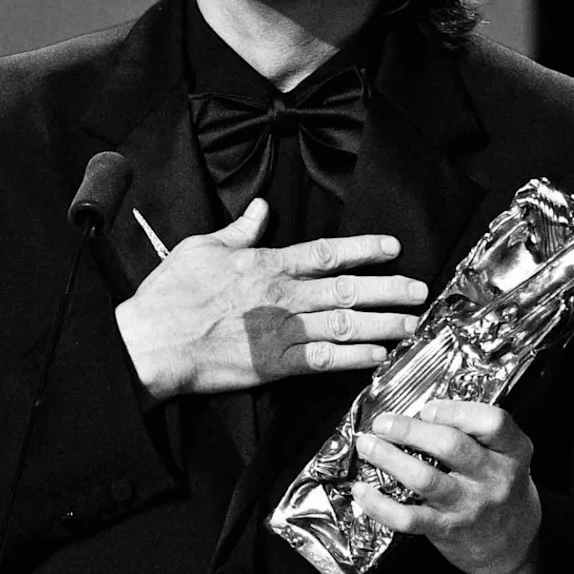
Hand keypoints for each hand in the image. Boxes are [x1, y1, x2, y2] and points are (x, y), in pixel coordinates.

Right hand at [114, 198, 426, 400]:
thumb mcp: (203, 247)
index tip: (392, 248)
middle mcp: (284, 296)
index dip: (363, 249)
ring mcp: (283, 331)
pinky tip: (378, 355)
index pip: (327, 253)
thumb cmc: (172, 293)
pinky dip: (355, 357)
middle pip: (348, 290)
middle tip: (420, 289)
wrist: (154, 341)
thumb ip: (240, 230)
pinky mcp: (276, 365)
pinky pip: (325, 360)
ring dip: (383, 322)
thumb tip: (260, 207)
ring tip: (411, 322)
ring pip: (345, 325)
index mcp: (267, 265)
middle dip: (389, 288)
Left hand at [353, 400, 540, 573]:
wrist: (513, 547)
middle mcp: (494, 477)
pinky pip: (409, 518)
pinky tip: (363, 491)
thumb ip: (473, 432)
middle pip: (451, 446)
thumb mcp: (504, 455)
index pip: (493, 422)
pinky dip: (380, 505)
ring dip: (390, 459)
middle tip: (383, 423)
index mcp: (512, 450)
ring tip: (367, 445)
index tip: (427, 409)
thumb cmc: (500, 488)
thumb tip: (418, 413)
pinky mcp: (447, 530)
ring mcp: (470, 506)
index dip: (455, 411)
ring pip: (425, 479)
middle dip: (410, 430)